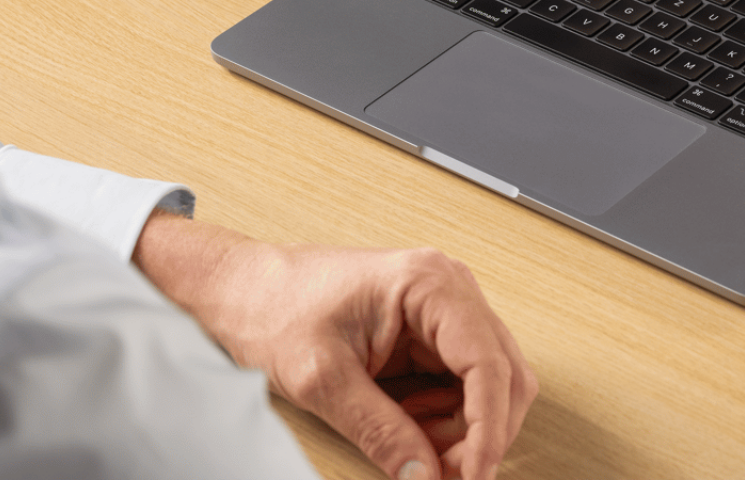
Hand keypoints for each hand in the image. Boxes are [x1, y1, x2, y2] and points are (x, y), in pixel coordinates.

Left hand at [135, 216, 536, 479]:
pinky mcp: (431, 330)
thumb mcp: (322, 380)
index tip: (474, 476)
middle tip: (444, 477)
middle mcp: (449, 289)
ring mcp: (444, 308)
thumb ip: (380, 432)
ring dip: (464, 428)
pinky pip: (462, 383)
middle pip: (504, 374)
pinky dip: (446, 418)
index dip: (489, 429)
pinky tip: (410, 428)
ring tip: (415, 450)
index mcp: (429, 284)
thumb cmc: (272, 308)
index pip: (488, 364)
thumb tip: (425, 477)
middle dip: (480, 434)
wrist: (240, 289)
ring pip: (490, 383)